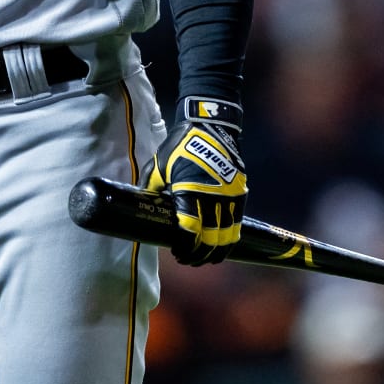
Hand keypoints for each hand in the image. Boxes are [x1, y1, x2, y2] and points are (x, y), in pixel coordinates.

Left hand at [146, 97, 246, 264]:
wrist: (211, 124)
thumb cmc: (180, 145)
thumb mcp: (159, 166)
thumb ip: (152, 190)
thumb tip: (143, 211)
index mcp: (191, 191)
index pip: (190, 232)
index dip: (184, 248)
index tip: (177, 253)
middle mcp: (214, 196)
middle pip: (210, 239)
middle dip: (199, 255)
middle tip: (187, 260)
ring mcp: (231, 195)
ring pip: (228, 235)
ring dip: (216, 251)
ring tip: (205, 258)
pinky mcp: (241, 192)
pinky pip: (238, 223)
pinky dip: (230, 237)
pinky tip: (221, 245)